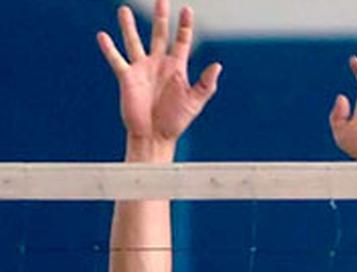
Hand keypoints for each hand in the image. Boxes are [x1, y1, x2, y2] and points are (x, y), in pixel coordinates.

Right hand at [97, 0, 221, 159]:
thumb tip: (217, 65)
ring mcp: (142, 69)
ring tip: (124, 9)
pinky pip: (116, 60)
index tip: (187, 9)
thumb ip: (206, 84)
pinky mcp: (127, 78)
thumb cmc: (176, 121)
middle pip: (159, 34)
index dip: (185, 25)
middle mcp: (159, 64)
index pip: (182, 40)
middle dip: (160, 17)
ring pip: (134, 41)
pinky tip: (102, 36)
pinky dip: (109, 48)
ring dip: (129, 26)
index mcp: (177, 68)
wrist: (156, 136)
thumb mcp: (195, 102)